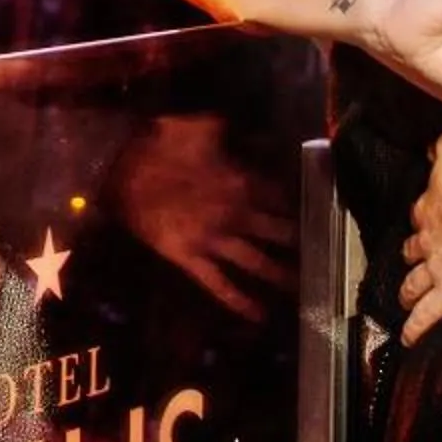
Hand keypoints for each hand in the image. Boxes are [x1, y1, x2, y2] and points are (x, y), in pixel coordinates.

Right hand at [115, 113, 297, 320]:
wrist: (118, 166)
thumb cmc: (160, 141)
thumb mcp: (204, 126)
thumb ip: (238, 134)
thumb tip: (262, 137)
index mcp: (243, 180)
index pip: (282, 195)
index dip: (299, 204)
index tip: (313, 212)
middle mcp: (237, 214)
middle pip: (281, 233)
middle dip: (302, 243)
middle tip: (322, 255)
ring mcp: (214, 240)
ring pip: (258, 263)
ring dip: (282, 277)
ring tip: (304, 290)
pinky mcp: (190, 258)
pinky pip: (219, 284)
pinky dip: (240, 301)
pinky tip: (260, 316)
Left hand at [402, 132, 441, 344]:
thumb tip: (432, 144)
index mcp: (433, 203)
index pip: (421, 212)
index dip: (423, 217)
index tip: (425, 220)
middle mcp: (429, 236)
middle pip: (414, 249)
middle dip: (412, 256)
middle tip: (412, 262)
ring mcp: (438, 265)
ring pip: (414, 282)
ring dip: (408, 291)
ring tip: (403, 299)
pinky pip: (427, 313)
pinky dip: (415, 327)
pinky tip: (407, 339)